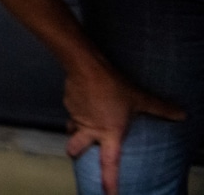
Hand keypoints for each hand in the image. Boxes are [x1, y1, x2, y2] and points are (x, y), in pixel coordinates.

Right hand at [62, 58, 185, 194]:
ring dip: (75, 131)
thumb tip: (181, 114)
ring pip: (71, 130)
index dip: (109, 181)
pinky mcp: (68, 105)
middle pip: (75, 149)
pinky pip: (71, 112)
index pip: (109, 163)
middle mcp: (91, 129)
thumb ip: (159, 108)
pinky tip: (84, 101)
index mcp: (109, 133)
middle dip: (75, 153)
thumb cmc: (113, 86)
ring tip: (82, 125)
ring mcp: (77, 117)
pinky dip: (77, 111)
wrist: (86, 67)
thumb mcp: (139, 99)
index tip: (109, 194)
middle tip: (78, 153)